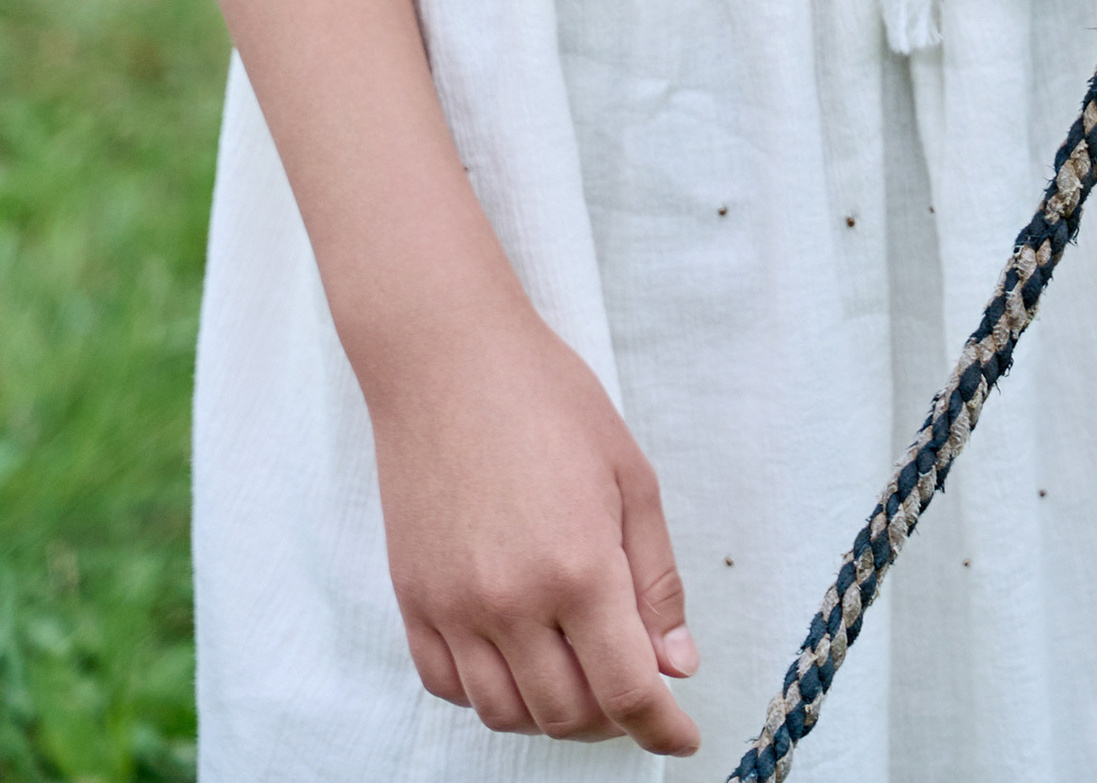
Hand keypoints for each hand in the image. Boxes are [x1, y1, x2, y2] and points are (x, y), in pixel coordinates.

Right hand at [366, 295, 700, 750]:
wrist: (447, 360)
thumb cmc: (549, 401)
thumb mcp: (630, 477)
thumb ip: (656, 580)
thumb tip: (676, 664)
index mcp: (578, 568)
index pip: (626, 690)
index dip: (662, 727)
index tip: (683, 738)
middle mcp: (511, 603)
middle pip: (568, 713)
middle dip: (614, 718)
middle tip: (637, 685)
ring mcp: (453, 608)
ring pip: (507, 713)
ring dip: (554, 711)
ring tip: (582, 672)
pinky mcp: (413, 602)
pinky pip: (451, 688)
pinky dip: (492, 692)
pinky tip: (520, 658)